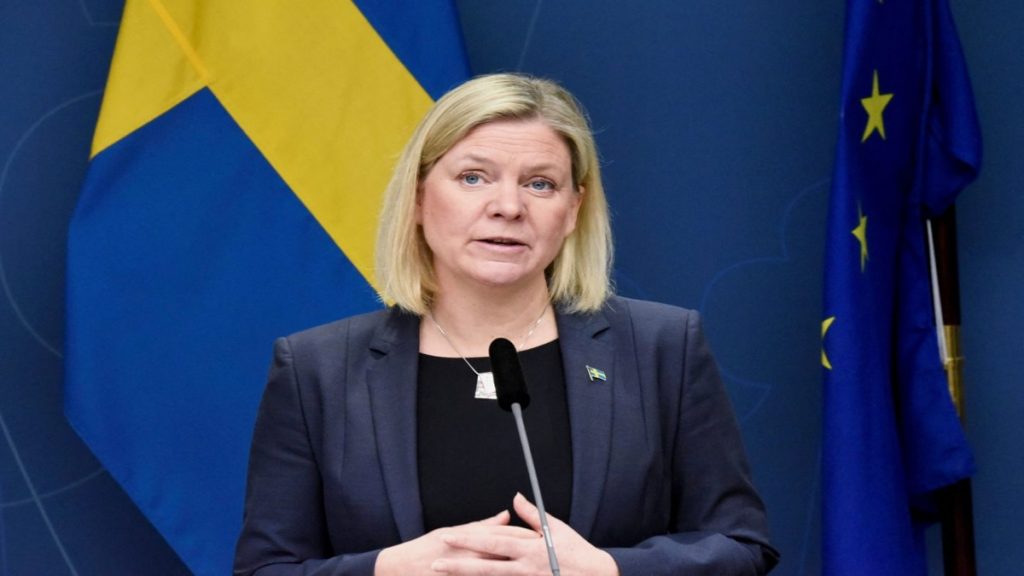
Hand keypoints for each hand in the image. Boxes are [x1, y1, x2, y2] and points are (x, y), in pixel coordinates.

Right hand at [374, 509, 537, 575]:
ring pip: (498, 571)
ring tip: (535, 571)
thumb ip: (482, 525)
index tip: (542, 539)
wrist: (400, 568)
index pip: (506, 535)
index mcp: (473, 538)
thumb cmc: (426, 548)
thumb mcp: (454, 531)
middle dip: (529, 556)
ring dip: (516, 572)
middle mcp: (473, 554)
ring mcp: (466, 570)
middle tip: (550, 559)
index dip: (526, 537)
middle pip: (508, 555)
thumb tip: (506, 514)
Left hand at [430, 493, 619, 575]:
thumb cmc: (577, 552)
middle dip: (458, 563)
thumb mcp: (556, 530)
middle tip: (434, 560)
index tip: (448, 536)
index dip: (468, 538)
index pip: (492, 542)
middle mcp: (525, 566)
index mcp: (529, 547)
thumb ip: (531, 515)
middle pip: (485, 565)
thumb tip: (515, 497)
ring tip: (443, 574)